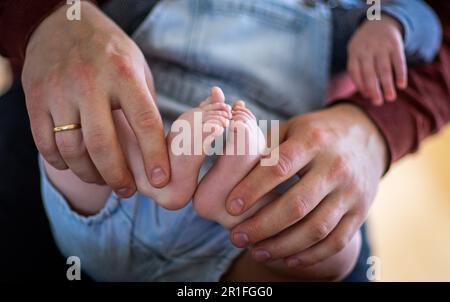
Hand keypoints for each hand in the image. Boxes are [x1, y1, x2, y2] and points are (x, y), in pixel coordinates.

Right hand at [22, 1, 169, 196]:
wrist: (63, 24)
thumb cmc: (110, 52)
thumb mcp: (138, 69)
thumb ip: (145, 106)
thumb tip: (156, 149)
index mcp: (123, 74)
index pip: (144, 122)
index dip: (154, 156)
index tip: (161, 179)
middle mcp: (89, 82)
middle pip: (102, 144)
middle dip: (117, 176)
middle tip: (128, 191)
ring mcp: (58, 91)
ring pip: (72, 149)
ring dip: (90, 174)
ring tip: (104, 180)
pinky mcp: (36, 99)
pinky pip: (46, 144)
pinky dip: (62, 163)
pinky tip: (77, 166)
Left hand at [225, 104, 386, 266]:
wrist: (366, 136)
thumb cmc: (316, 134)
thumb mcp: (292, 128)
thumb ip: (264, 145)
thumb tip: (229, 166)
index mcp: (313, 141)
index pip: (279, 168)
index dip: (252, 189)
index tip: (230, 206)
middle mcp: (335, 167)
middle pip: (297, 205)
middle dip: (262, 226)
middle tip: (235, 238)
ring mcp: (351, 192)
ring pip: (316, 229)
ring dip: (282, 246)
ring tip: (256, 252)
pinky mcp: (360, 212)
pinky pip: (337, 241)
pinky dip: (311, 255)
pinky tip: (287, 259)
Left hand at [347, 14, 406, 104]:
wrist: (380, 23)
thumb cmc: (365, 47)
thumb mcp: (356, 53)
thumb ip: (359, 72)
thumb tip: (366, 94)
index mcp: (354, 52)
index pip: (354, 71)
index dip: (360, 84)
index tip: (367, 96)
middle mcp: (366, 50)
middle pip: (369, 72)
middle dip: (373, 88)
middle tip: (378, 102)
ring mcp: (381, 47)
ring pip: (384, 68)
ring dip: (387, 84)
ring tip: (390, 98)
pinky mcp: (395, 45)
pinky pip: (398, 61)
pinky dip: (400, 73)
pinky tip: (401, 85)